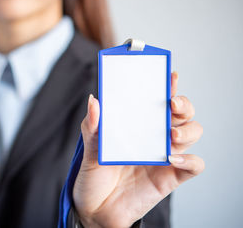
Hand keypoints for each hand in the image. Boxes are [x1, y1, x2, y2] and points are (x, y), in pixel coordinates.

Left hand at [73, 72, 204, 227]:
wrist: (96, 210)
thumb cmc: (95, 176)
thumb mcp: (90, 149)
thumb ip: (93, 126)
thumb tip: (94, 101)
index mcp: (136, 124)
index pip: (156, 100)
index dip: (165, 85)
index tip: (168, 74)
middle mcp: (153, 136)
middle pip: (181, 113)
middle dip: (183, 103)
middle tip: (172, 103)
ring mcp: (164, 155)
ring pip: (191, 133)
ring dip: (187, 129)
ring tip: (170, 135)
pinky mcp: (171, 177)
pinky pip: (193, 165)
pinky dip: (190, 160)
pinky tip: (173, 159)